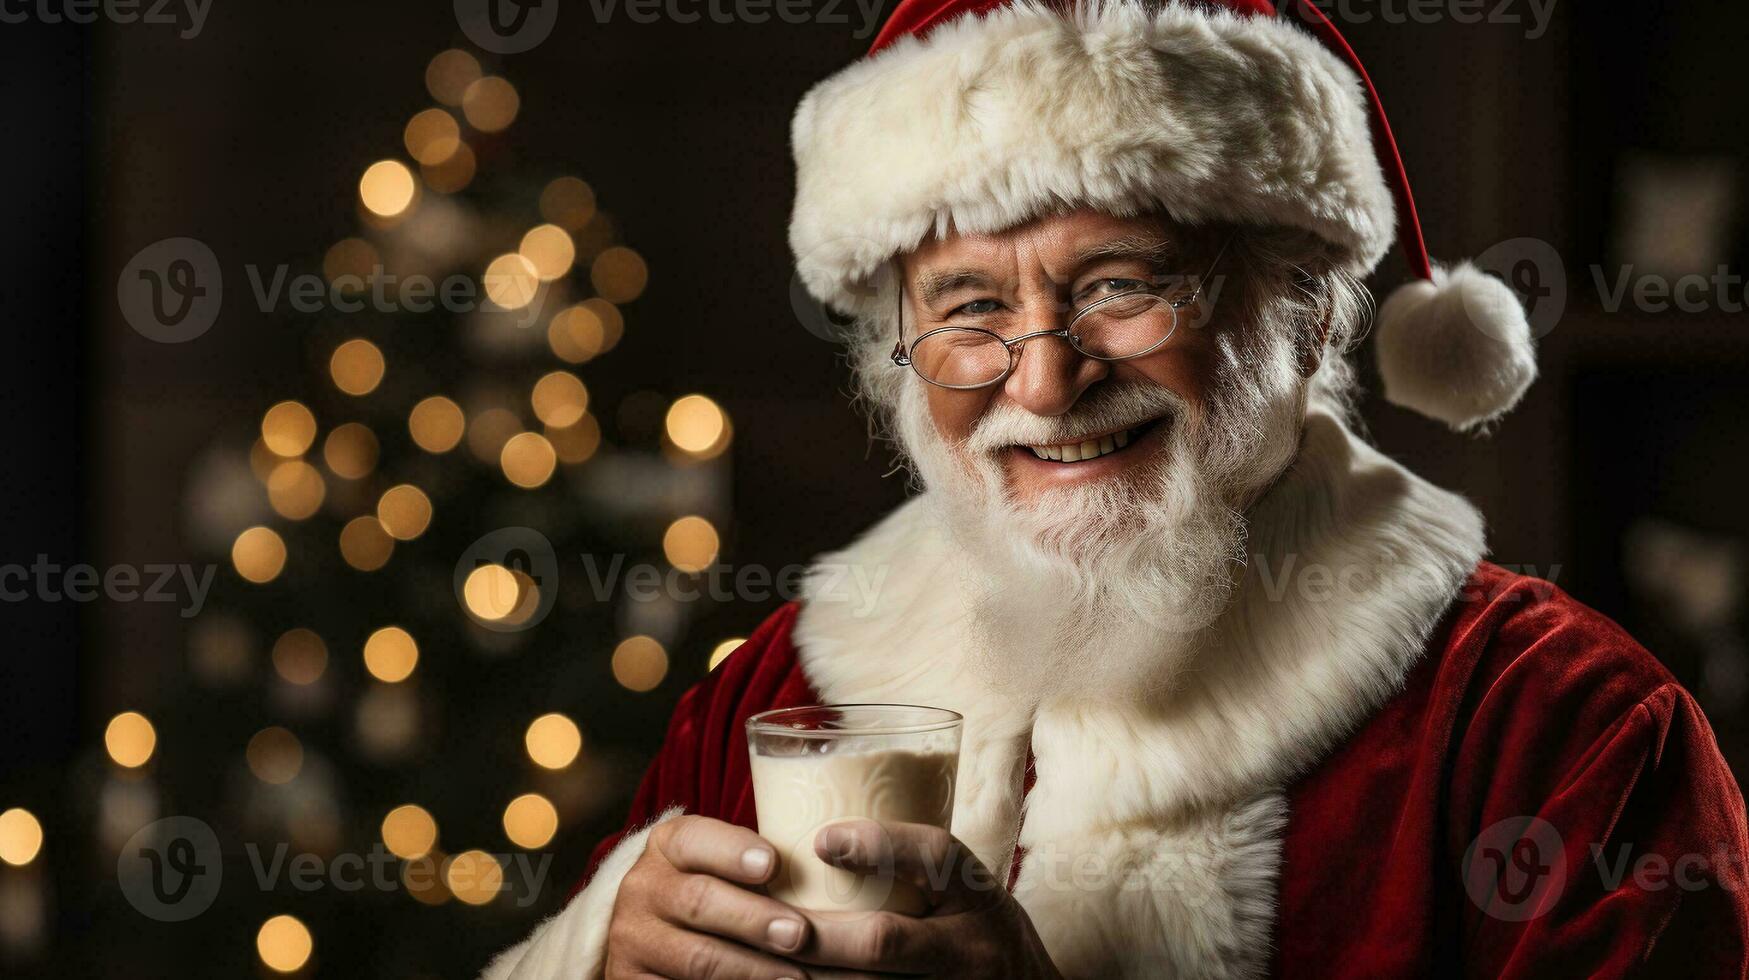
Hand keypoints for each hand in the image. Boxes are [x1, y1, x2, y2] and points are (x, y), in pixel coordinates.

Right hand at [606, 814, 812, 979]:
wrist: (652, 934)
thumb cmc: (712, 889)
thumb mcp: (721, 865)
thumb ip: (760, 867)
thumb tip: (832, 879)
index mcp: (668, 846)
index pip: (696, 840)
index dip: (734, 851)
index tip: (773, 864)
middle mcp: (644, 888)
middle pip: (700, 901)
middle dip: (754, 919)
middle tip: (800, 934)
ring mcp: (635, 940)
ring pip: (697, 958)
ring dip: (752, 970)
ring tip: (796, 978)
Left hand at [790, 820, 1063, 979]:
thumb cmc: (978, 933)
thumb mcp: (966, 892)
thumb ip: (911, 869)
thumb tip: (815, 840)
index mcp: (977, 895)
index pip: (935, 856)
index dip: (878, 844)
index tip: (821, 840)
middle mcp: (972, 946)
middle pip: (885, 938)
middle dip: (819, 937)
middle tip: (769, 927)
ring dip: (814, 978)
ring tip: (763, 964)